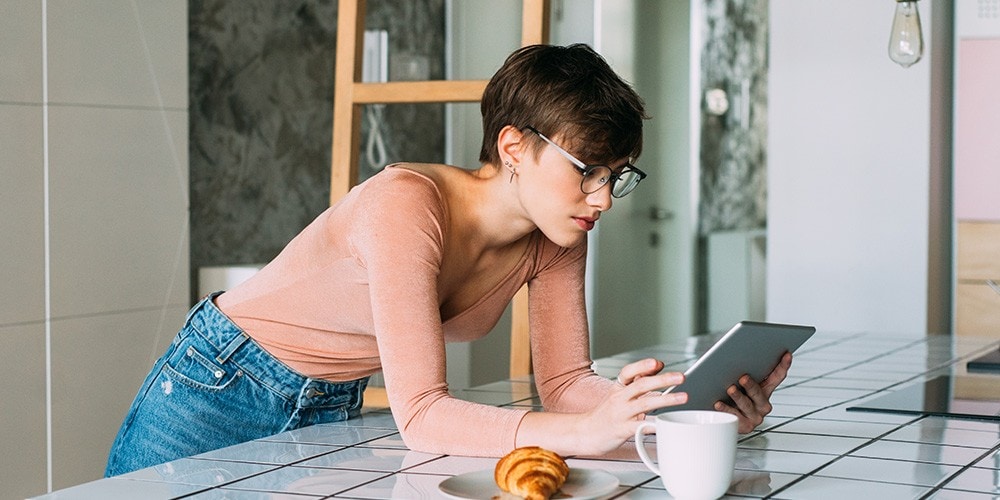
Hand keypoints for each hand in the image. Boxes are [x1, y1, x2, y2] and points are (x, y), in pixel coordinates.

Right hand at [516, 359, 688, 455]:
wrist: (585, 433)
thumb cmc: (606, 414)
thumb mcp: (618, 394)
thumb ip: (636, 382)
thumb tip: (657, 368)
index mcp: (618, 388)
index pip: (628, 371)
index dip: (643, 366)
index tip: (658, 363)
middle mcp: (619, 399)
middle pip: (641, 385)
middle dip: (662, 380)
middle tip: (680, 377)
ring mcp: (621, 414)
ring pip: (644, 403)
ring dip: (665, 399)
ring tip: (683, 397)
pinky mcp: (623, 430)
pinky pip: (641, 426)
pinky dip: (654, 425)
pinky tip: (666, 424)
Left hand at [714, 351, 792, 432]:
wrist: (723, 418)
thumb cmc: (730, 395)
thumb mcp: (738, 382)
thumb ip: (741, 371)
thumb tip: (734, 356)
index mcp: (765, 389)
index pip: (777, 376)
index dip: (783, 365)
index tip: (786, 354)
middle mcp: (763, 404)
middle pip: (759, 393)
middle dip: (751, 385)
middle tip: (743, 377)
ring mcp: (755, 416)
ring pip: (747, 405)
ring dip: (738, 396)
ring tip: (730, 389)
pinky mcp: (745, 425)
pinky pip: (735, 416)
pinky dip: (726, 409)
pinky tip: (718, 403)